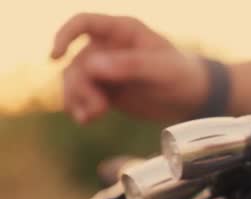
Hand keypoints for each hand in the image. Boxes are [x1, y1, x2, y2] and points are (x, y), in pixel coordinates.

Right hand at [52, 13, 208, 123]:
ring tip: (91, 117)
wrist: (191, 99)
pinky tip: (87, 120)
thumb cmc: (181, 75)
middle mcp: (109, 47)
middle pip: (77, 61)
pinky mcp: (106, 90)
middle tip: (98, 108)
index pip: (84, 23)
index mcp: (122, 31)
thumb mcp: (161, 69)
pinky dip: (80, 107)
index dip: (65, 35)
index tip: (56, 55)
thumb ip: (129, 65)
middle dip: (80, 85)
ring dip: (77, 98)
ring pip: (75, 80)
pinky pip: (83, 96)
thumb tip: (92, 65)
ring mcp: (105, 69)